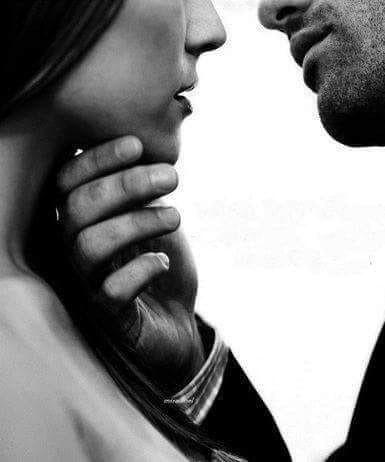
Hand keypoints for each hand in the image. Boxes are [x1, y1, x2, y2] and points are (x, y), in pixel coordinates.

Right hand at [56, 137, 204, 392]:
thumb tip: (152, 150)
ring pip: (89, 246)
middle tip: (173, 176)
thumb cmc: (161, 264)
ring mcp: (89, 285)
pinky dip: (139, 270)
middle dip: (126, 185)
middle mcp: (76, 251)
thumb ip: (145, 191)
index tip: (137, 145)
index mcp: (84, 223)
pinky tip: (162, 261)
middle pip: (77, 209)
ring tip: (176, 215)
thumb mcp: (156, 218)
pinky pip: (109, 293)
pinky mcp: (111, 318)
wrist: (175, 322)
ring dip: (136, 222)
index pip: (68, 184)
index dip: (97, 160)